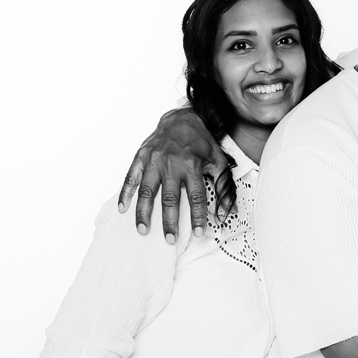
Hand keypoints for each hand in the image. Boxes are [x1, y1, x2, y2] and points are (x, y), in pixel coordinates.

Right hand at [117, 108, 226, 242]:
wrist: (182, 118)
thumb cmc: (201, 142)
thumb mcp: (217, 160)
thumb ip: (223, 185)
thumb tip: (234, 209)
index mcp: (192, 165)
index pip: (196, 196)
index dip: (198, 216)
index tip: (198, 233)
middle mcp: (171, 164)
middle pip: (170, 197)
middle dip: (170, 220)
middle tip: (170, 240)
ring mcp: (153, 161)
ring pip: (147, 190)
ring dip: (144, 212)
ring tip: (143, 230)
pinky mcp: (140, 157)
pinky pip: (130, 177)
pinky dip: (125, 193)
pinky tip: (123, 209)